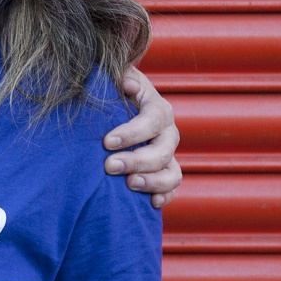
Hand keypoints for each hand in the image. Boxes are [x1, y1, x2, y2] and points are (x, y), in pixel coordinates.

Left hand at [105, 67, 180, 208]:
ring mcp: (166, 154)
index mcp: (156, 108)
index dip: (133, 132)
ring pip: (172, 172)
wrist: (111, 107)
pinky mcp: (162, 172)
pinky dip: (164, 196)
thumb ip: (120, 78)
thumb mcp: (113, 78)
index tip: (107, 141)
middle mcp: (166, 132)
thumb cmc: (109, 91)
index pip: (153, 120)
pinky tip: (150, 203)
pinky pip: (171, 188)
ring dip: (153, 181)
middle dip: (137, 160)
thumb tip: (128, 84)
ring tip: (129, 184)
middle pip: (163, 150)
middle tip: (109, 166)